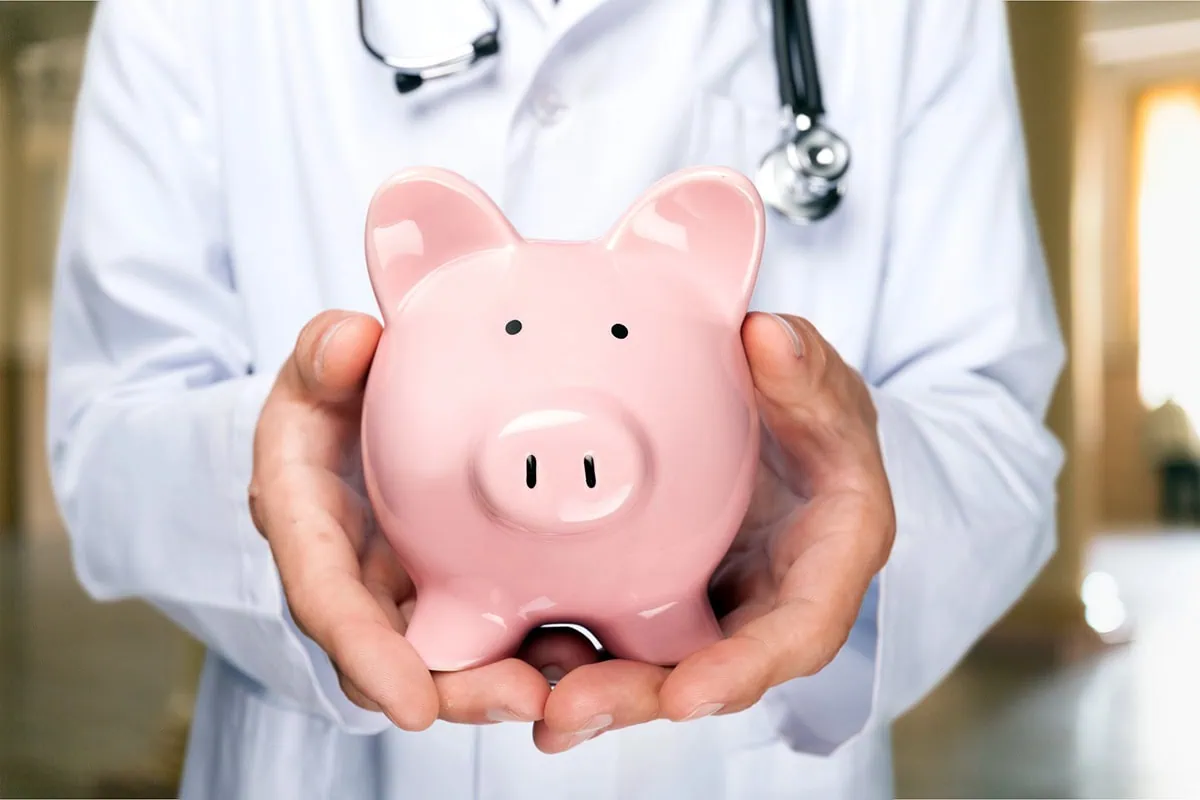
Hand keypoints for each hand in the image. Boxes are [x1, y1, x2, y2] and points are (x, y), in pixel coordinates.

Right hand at [249, 310, 596, 728]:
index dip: (366, 656)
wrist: (354, 419)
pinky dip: (542, 640)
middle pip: (401, 658)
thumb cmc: (329, 399)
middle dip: (459, 691)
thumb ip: (322, 355)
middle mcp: (360, 578)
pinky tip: (595, 644)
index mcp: (309, 529)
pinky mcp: (462, 582)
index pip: (329, 602)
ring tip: (578, 680)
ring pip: (458, 655)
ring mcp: (414, 587)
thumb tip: (351, 343)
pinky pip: (499, 624)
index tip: (410, 704)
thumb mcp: (314, 370)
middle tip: (524, 697)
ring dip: (514, 677)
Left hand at [534, 311, 895, 751]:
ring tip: (532, 707)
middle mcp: (765, 605)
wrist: (785, 427)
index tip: (685, 695)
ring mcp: (710, 606)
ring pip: (655, 666)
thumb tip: (768, 338)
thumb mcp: (820, 385)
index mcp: (824, 565)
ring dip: (594, 691)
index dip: (742, 671)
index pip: (794, 634)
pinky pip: (618, 633)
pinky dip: (572, 653)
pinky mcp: (661, 596)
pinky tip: (512, 661)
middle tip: (568, 713)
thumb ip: (803, 371)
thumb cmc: (814, 412)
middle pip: (709, 674)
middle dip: (640, 698)